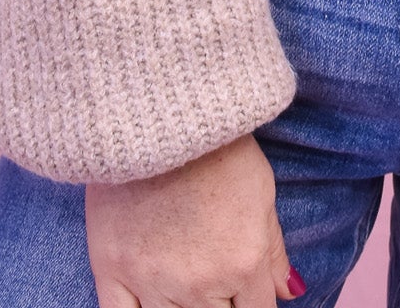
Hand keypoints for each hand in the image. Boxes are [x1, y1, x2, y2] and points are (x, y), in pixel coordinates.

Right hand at [85, 133, 305, 306]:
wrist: (159, 110)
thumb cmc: (215, 145)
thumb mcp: (260, 190)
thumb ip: (273, 250)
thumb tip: (288, 292)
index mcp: (242, 262)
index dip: (255, 307)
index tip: (246, 298)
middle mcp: (199, 283)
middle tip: (214, 286)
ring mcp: (152, 280)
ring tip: (186, 285)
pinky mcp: (111, 270)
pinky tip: (151, 304)